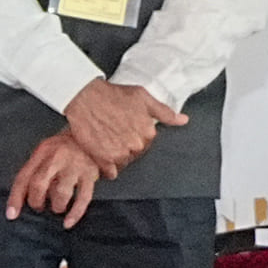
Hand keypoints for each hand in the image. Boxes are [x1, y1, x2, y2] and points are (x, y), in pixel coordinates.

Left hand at [7, 130, 106, 224]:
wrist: (94, 133)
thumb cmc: (66, 148)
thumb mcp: (47, 152)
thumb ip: (36, 171)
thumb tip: (25, 199)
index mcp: (43, 151)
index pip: (24, 176)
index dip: (15, 198)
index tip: (11, 215)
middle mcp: (57, 157)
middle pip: (39, 183)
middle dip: (36, 201)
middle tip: (39, 206)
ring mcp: (75, 165)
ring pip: (61, 192)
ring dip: (56, 206)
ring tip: (57, 207)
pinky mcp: (91, 173)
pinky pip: (83, 197)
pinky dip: (75, 213)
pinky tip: (68, 222)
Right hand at [65, 81, 183, 170]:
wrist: (84, 98)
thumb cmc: (112, 95)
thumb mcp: (143, 97)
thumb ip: (164, 112)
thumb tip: (183, 120)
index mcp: (148, 131)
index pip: (147, 143)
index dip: (136, 136)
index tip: (127, 129)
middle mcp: (136, 145)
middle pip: (135, 154)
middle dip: (127, 147)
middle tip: (115, 134)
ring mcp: (119, 154)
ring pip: (123, 163)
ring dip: (117, 157)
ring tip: (107, 142)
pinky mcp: (103, 160)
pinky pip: (110, 172)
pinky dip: (107, 167)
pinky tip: (102, 153)